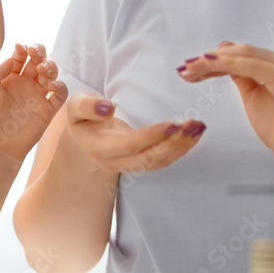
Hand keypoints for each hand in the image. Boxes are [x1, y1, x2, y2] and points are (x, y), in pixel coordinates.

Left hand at [0, 43, 69, 164]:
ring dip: (50, 67)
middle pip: (38, 60)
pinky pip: (60, 95)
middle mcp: (26, 84)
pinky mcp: (48, 110)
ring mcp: (38, 96)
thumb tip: (12, 58)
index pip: (21, 57)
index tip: (20, 48)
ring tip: (42, 69)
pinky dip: (60, 87)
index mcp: (11, 77)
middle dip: (39, 51)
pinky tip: (52, 86)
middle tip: (34, 51)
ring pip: (51, 74)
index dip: (22, 50)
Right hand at [64, 93, 205, 172]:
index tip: (172, 124)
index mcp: (99, 147)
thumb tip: (107, 108)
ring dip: (181, 147)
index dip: (152, 136)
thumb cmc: (83, 118)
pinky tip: (193, 135)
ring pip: (159, 163)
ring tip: (198, 127)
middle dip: (173, 144)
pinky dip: (180, 149)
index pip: (130, 145)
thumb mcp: (75, 106)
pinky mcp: (141, 164)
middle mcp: (115, 162)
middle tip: (193, 125)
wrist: (84, 140)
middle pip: (148, 159)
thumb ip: (87, 106)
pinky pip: (163, 161)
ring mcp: (129, 166)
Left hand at [177, 41, 273, 177]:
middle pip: (241, 51)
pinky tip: (209, 67)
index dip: (214, 59)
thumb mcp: (253, 97)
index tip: (190, 67)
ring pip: (244, 55)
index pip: (241, 54)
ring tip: (190, 69)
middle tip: (184, 68)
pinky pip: (253, 67)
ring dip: (213, 60)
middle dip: (209, 59)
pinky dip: (229, 64)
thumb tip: (223, 52)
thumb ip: (240, 75)